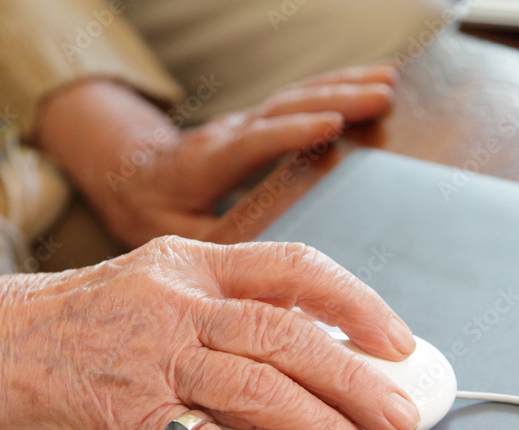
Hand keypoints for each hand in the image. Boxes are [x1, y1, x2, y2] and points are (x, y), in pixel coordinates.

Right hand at [0, 237, 417, 429]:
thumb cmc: (63, 322)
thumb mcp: (144, 285)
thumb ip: (214, 305)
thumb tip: (299, 340)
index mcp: (187, 261)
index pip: (293, 267)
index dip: (356, 301)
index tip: (395, 336)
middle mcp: (176, 303)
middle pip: (289, 334)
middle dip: (356, 377)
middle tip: (401, 412)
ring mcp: (152, 358)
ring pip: (263, 389)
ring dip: (327, 429)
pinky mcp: (129, 416)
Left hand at [38, 65, 396, 246]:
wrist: (131, 179)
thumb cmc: (155, 212)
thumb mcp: (179, 237)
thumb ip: (222, 243)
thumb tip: (272, 259)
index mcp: (205, 163)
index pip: (251, 141)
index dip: (291, 132)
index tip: (332, 124)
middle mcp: (226, 135)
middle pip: (282, 109)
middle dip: (334, 98)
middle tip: (381, 96)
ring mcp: (242, 125)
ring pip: (293, 97)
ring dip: (342, 86)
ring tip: (388, 83)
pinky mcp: (257, 124)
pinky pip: (297, 101)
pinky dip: (335, 88)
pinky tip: (369, 82)